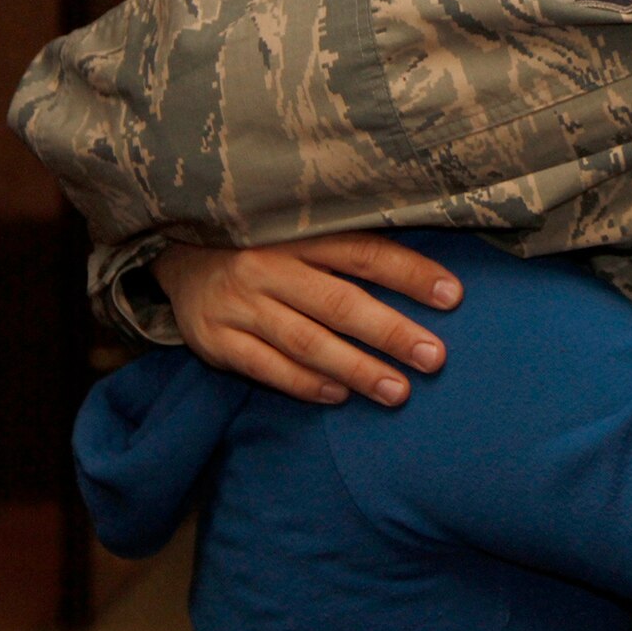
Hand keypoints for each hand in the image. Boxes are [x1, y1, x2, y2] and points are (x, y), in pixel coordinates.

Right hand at [152, 234, 463, 405]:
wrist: (178, 259)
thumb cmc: (264, 249)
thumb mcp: (301, 234)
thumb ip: (351, 250)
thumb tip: (429, 275)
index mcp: (298, 234)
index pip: (363, 252)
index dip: (409, 273)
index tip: (453, 296)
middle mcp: (268, 266)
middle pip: (339, 301)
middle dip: (391, 332)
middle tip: (435, 357)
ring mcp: (240, 305)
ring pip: (306, 340)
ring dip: (356, 368)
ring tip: (397, 391)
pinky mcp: (217, 339)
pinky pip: (266, 367)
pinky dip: (304, 383)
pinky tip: (339, 396)